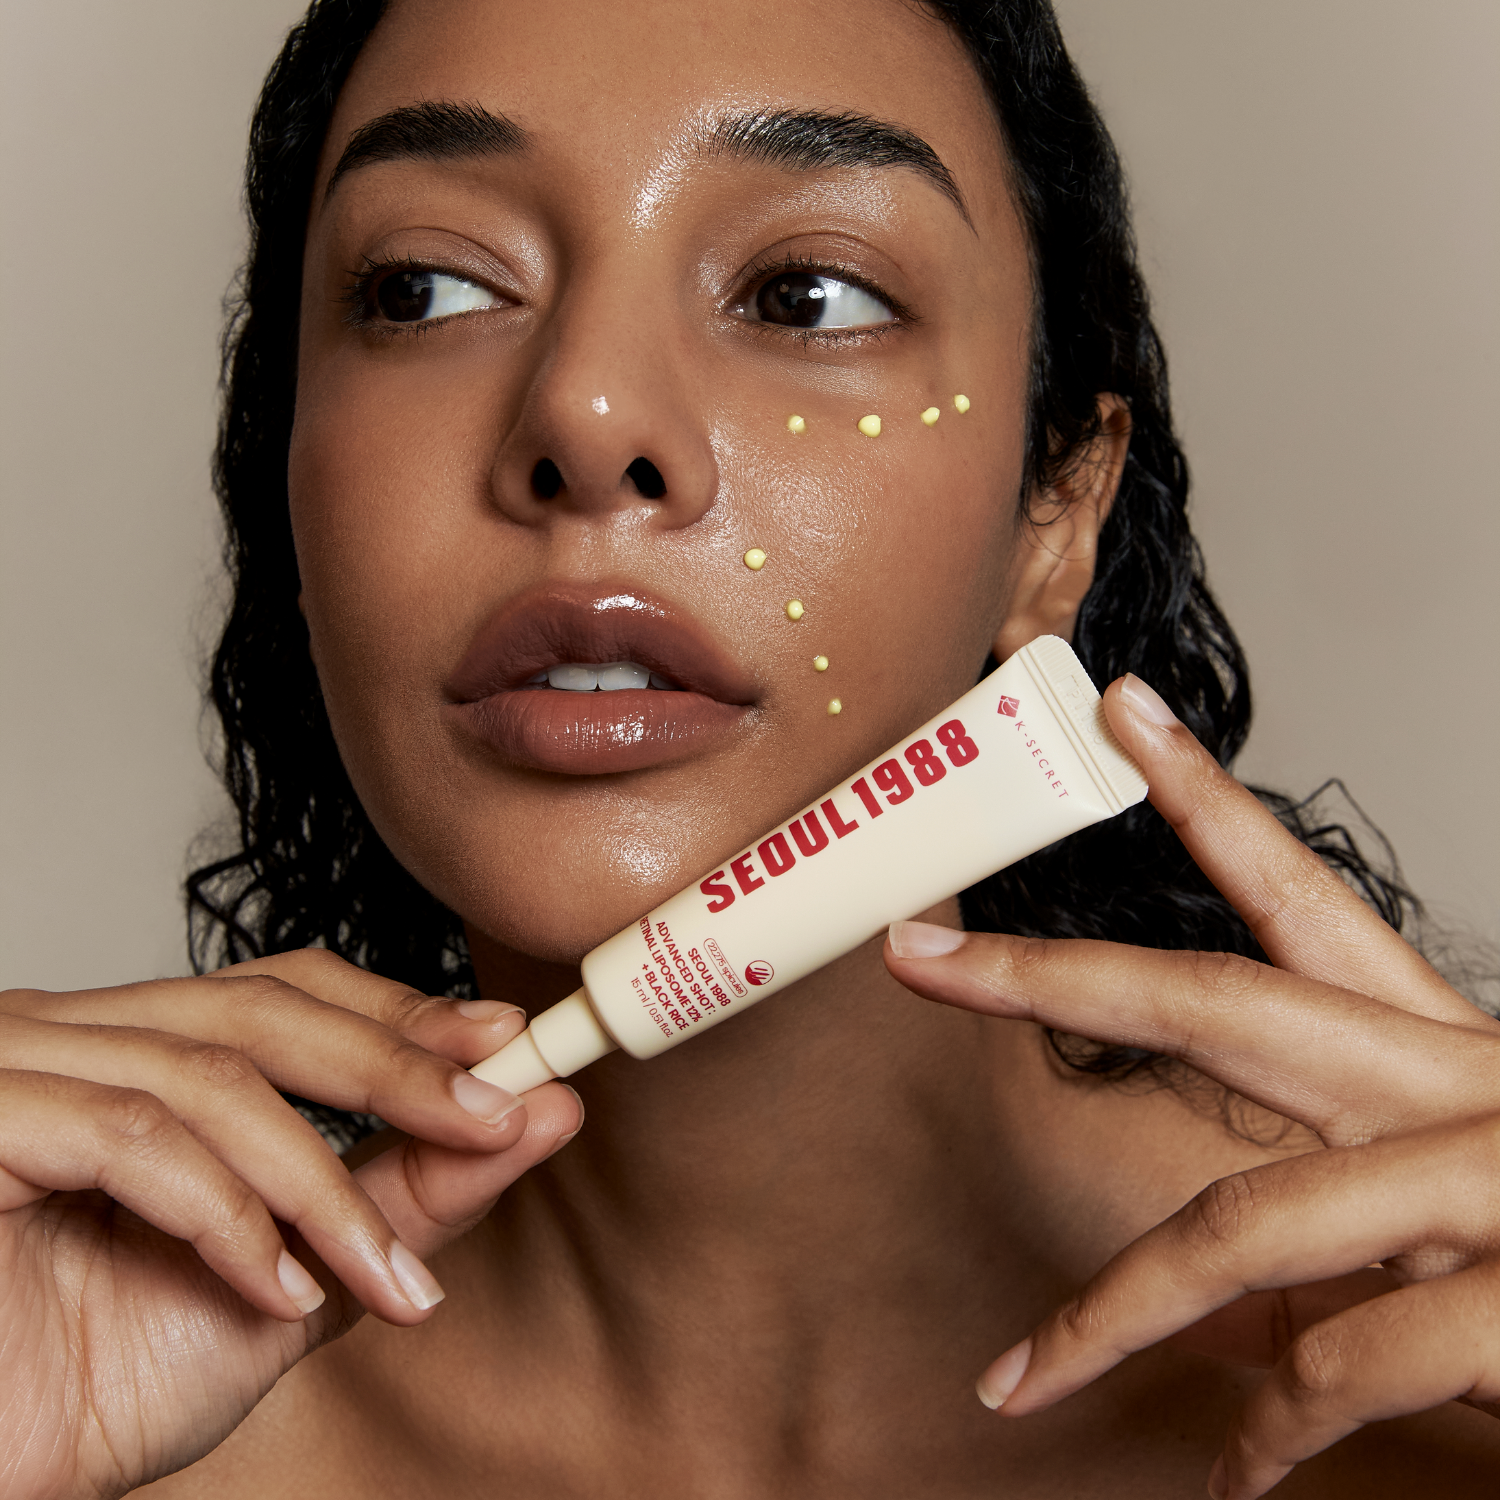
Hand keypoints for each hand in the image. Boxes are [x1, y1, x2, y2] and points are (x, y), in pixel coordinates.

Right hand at [0, 949, 580, 1497]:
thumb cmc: (99, 1380)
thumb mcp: (293, 1282)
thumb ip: (403, 1200)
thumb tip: (540, 1113)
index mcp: (139, 1053)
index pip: (286, 990)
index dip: (400, 1012)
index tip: (511, 1046)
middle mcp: (76, 1038)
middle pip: (264, 1009)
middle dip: (397, 1068)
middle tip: (497, 1120)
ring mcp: (20, 1069)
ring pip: (215, 1081)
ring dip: (325, 1188)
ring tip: (386, 1279)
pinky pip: (134, 1140)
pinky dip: (229, 1219)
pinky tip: (276, 1294)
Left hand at [885, 673, 1499, 1498]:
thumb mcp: (1461, 1207)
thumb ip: (1342, 1232)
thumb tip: (1219, 1312)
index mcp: (1441, 1046)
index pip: (1301, 892)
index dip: (1203, 797)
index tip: (1118, 710)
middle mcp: (1460, 1084)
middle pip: (1218, 1002)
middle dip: (1051, 976)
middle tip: (917, 957)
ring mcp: (1490, 1182)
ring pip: (1243, 1224)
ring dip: (1111, 1317)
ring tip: (1017, 1380)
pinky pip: (1340, 1370)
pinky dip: (1268, 1434)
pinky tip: (1232, 1475)